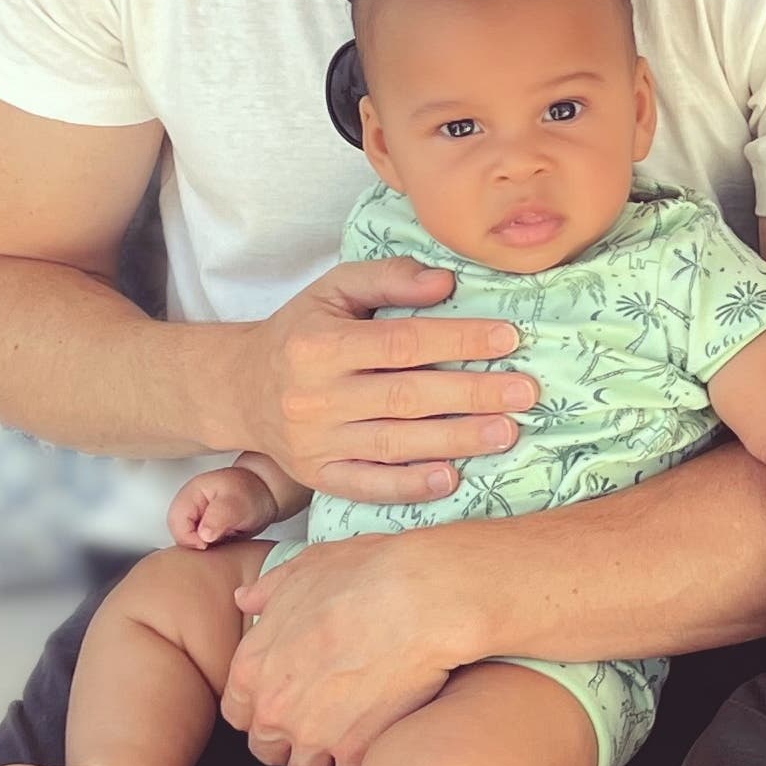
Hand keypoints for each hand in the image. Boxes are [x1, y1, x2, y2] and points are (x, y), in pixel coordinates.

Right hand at [168, 466, 281, 548]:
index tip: (208, 543)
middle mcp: (188, 507)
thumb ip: (219, 517)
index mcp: (190, 495)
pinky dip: (210, 549)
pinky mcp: (203, 531)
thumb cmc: (252, 493)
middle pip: (178, 536)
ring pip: (188, 543)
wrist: (265, 494)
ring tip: (225, 540)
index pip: (176, 524)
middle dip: (196, 545)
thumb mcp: (238, 503)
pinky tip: (225, 544)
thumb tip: (203, 535)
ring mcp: (195, 519)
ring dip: (204, 548)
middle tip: (219, 543)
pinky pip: (199, 546)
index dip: (190, 539)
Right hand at [223, 257, 539, 501]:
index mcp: (318, 346)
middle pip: (405, 397)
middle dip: (471, 395)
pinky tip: (452, 478)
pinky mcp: (316, 477)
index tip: (508, 339)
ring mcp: (314, 443)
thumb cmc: (302, 332)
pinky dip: (410, 486)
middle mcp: (314, 397)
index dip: (457, 341)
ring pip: (394, 444)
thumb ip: (387, 279)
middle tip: (525, 392)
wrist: (240, 387)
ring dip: (456, 441)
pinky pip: (368, 486)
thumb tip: (445, 282)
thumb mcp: (333, 290)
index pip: (400, 344)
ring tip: (507, 432)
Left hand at [223, 529, 460, 765]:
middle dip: (289, 745)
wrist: (420, 596)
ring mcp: (313, 735)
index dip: (262, 712)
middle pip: (268, 751)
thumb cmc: (367, 574)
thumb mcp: (306, 567)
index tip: (284, 709)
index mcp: (254, 666)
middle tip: (317, 736)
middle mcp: (274, 708)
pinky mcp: (355, 751)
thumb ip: (270, 590)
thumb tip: (247, 598)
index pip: (238, 713)